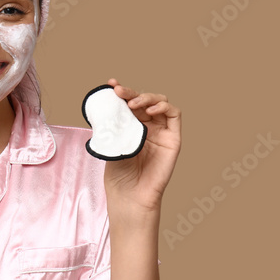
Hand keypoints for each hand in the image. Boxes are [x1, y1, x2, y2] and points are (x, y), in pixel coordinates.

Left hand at [101, 78, 181, 213]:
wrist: (130, 195)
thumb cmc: (119, 174)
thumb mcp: (111, 142)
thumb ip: (113, 123)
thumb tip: (105, 103)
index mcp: (132, 127)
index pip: (129, 103)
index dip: (122, 92)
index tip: (110, 85)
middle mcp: (148, 127)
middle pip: (144, 101)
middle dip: (131, 93)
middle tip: (118, 92)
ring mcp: (161, 132)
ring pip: (159, 103)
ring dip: (146, 97)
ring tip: (132, 104)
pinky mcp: (174, 139)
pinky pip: (174, 115)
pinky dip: (163, 106)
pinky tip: (149, 109)